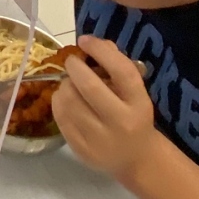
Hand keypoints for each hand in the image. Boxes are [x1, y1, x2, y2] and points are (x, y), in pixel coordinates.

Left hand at [51, 35, 158, 180]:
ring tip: (70, 83)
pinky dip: (59, 102)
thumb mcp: (135, 92)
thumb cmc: (134, 116)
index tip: (85, 40)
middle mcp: (121, 123)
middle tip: (72, 62)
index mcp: (139, 104)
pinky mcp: (82, 150)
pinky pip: (61, 117)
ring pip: (69, 101)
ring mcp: (100, 140)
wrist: (136, 158)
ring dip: (64, 85)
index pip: (122, 72)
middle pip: (89, 87)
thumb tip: (93, 43)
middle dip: (74, 67)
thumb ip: (117, 66)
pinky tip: (66, 99)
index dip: (101, 51)